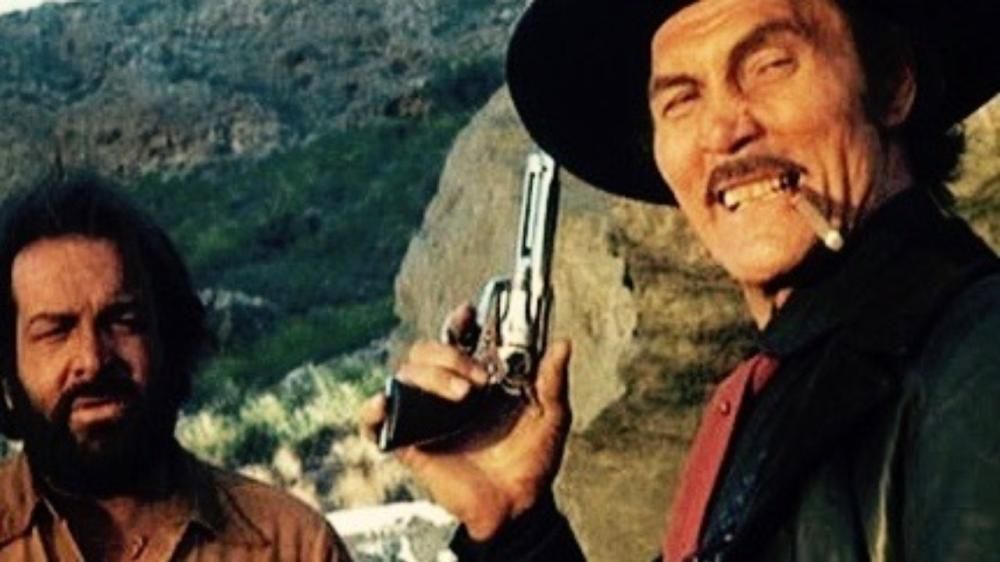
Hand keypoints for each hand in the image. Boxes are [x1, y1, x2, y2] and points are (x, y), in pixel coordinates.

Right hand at [359, 305, 572, 539]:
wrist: (517, 506)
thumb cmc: (532, 461)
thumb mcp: (551, 417)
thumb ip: (552, 381)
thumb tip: (563, 344)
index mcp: (477, 378)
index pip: (457, 338)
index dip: (458, 321)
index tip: (468, 313)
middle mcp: (447, 391)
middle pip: (426, 351)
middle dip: (449, 354)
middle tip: (479, 379)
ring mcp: (425, 415)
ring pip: (404, 375)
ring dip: (430, 376)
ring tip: (462, 396)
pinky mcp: (408, 443)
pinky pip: (375, 422)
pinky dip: (372, 409)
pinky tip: (385, 404)